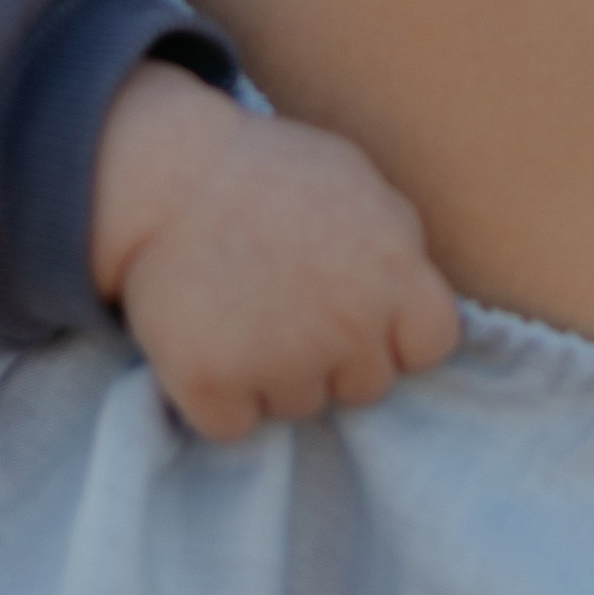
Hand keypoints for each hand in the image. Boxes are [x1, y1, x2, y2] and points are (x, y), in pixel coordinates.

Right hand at [89, 58, 461, 440]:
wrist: (160, 173)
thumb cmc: (263, 170)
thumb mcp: (354, 180)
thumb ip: (397, 239)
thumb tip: (416, 292)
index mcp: (394, 270)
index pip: (433, 344)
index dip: (398, 334)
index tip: (363, 314)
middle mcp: (349, 325)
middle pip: (368, 386)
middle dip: (335, 358)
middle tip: (286, 307)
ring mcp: (282, 361)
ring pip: (299, 407)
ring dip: (273, 376)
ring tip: (240, 311)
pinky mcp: (214, 384)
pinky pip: (234, 424)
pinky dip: (217, 397)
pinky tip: (205, 340)